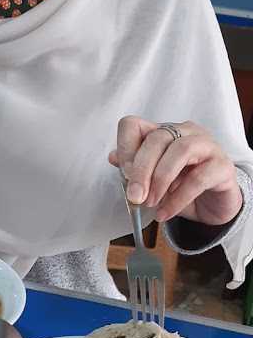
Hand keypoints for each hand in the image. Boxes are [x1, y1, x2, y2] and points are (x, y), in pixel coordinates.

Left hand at [109, 117, 242, 225]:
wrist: (214, 205)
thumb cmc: (181, 187)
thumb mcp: (152, 180)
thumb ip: (135, 169)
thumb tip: (113, 158)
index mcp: (164, 132)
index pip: (135, 125)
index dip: (125, 148)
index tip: (124, 174)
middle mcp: (186, 132)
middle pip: (158, 138)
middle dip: (142, 170)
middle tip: (135, 196)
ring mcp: (208, 146)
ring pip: (181, 150)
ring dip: (161, 179)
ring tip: (150, 203)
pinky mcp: (223, 166)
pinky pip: (199, 178)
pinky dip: (178, 199)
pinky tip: (165, 212)